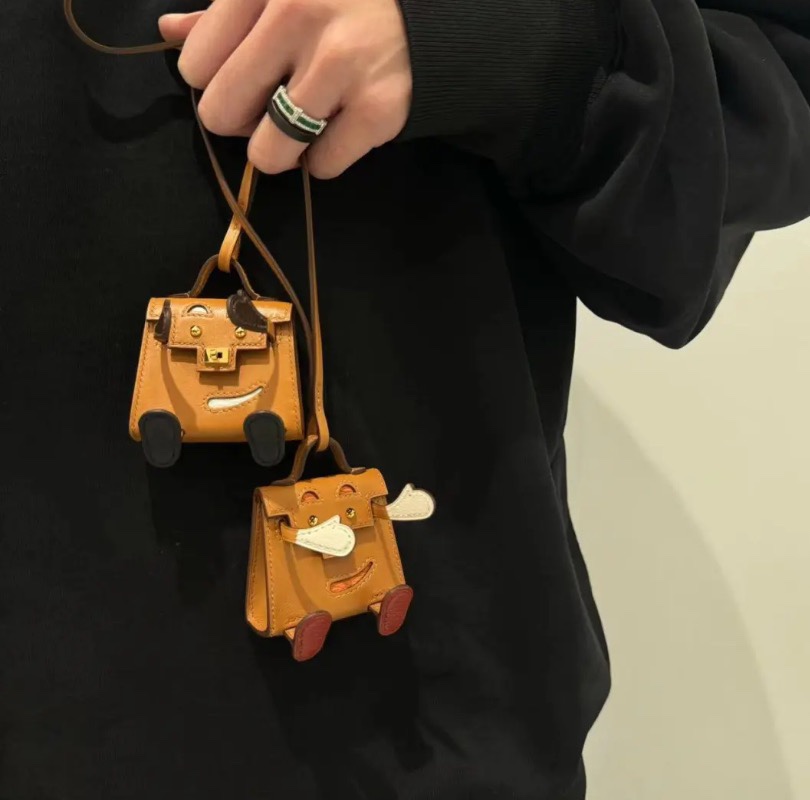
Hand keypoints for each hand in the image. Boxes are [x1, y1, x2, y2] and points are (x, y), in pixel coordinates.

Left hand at [159, 0, 412, 178]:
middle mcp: (297, 16)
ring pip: (269, 153)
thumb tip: (169, 33)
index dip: (216, 84)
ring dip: (282, 151)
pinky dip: (325, 159)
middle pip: (222, 115)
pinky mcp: (377, 109)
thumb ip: (222, 14)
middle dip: (242, 123)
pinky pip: (322, 166)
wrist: (433, 15)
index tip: (247, 79)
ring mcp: (340, 65)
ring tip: (303, 127)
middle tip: (271, 109)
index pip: (195, 68)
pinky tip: (340, 130)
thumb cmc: (342, 2)